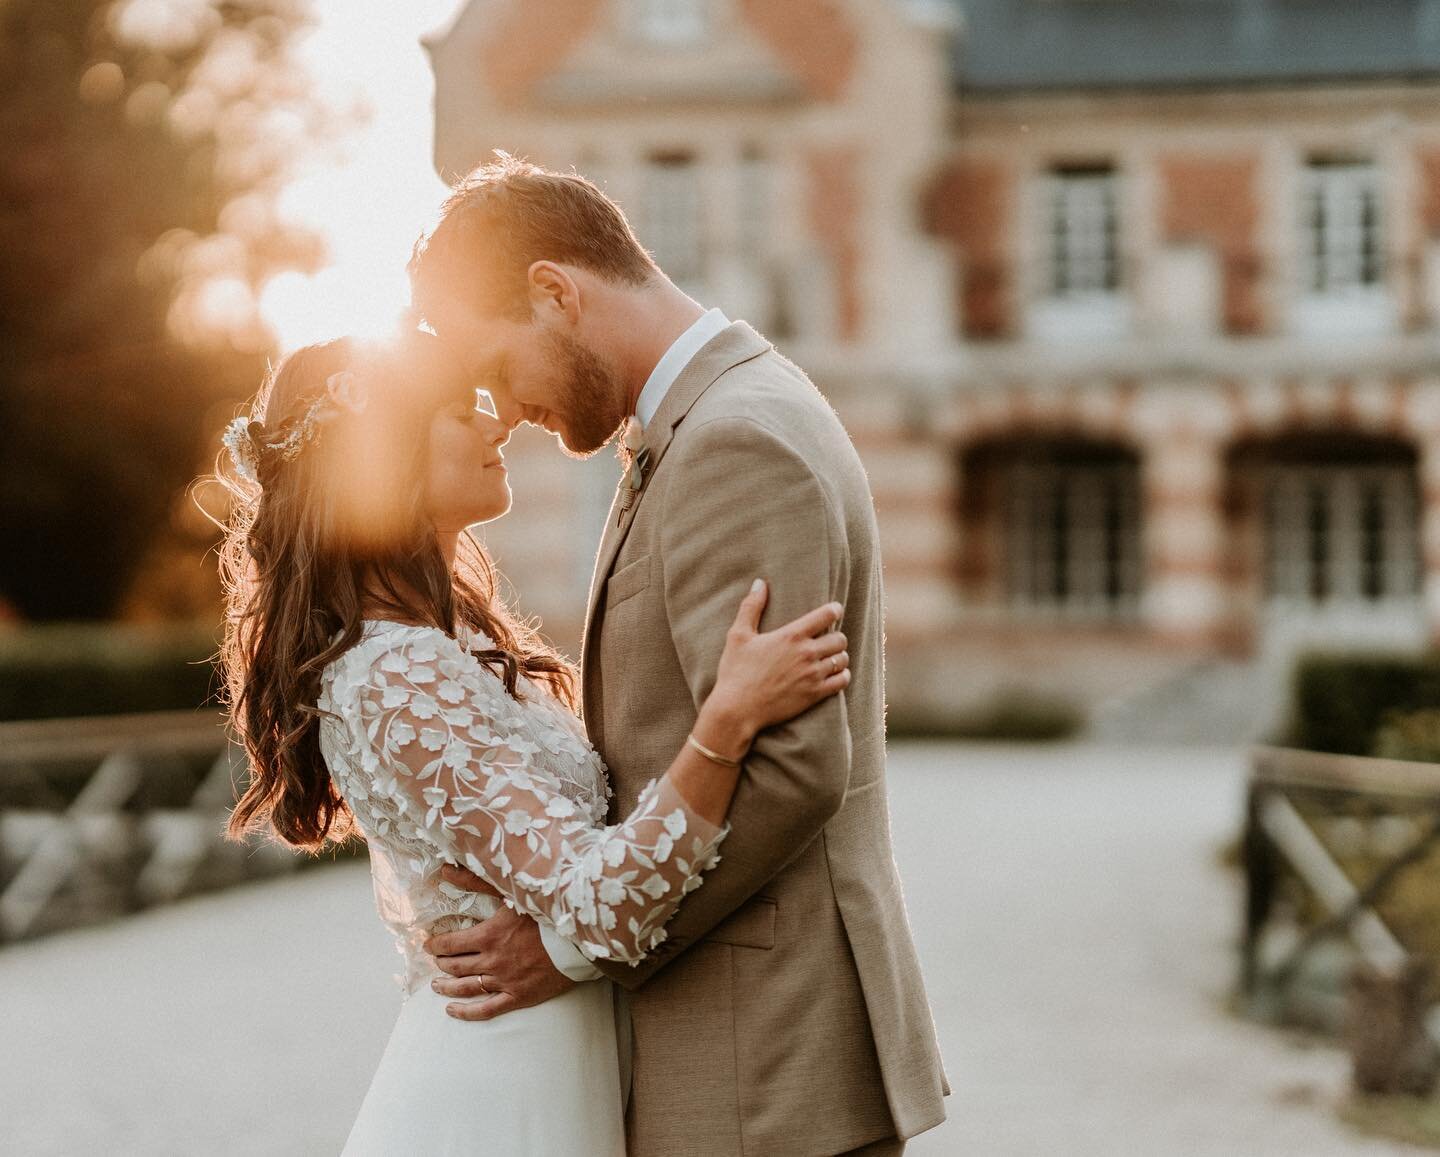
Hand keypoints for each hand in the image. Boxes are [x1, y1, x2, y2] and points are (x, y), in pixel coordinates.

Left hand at [425, 864, 574, 1020]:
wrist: (579, 937)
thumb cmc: (547, 912)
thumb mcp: (510, 891)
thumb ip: (476, 881)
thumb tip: (445, 870)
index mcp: (489, 935)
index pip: (451, 943)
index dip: (436, 944)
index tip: (429, 943)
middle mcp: (492, 961)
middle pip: (456, 966)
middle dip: (441, 962)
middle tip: (435, 960)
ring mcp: (505, 981)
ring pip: (466, 988)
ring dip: (447, 987)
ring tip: (436, 985)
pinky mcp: (519, 996)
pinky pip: (487, 1009)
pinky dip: (466, 1012)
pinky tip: (452, 1011)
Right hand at [698, 580, 848, 756]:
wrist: (737, 710)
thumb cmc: (735, 672)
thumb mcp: (738, 635)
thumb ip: (751, 607)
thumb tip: (759, 583)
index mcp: (791, 635)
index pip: (826, 615)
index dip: (834, 610)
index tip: (834, 610)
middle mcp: (806, 653)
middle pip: (839, 638)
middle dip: (836, 636)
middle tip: (828, 639)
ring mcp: (813, 675)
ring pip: (842, 659)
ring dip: (839, 657)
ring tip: (831, 657)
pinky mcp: (815, 695)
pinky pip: (842, 681)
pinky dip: (842, 676)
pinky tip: (835, 675)